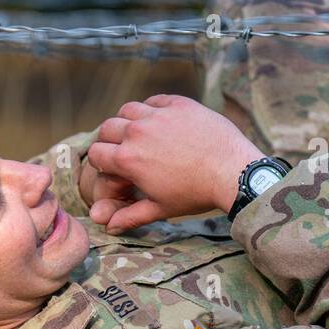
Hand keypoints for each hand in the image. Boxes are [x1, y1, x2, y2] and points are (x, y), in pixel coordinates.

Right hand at [84, 94, 261, 232]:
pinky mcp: (178, 104)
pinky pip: (154, 100)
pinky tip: (160, 120)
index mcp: (128, 159)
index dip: (102, 162)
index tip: (113, 166)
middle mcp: (137, 133)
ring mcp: (158, 115)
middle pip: (107, 128)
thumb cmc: (195, 194)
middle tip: (124, 148)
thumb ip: (130, 216)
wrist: (233, 172)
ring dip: (128, 120)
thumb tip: (108, 228)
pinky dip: (152, 108)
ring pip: (128, 110)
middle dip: (110, 139)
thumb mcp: (160, 209)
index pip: (95, 153)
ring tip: (139, 132)